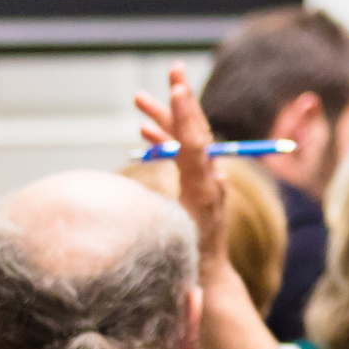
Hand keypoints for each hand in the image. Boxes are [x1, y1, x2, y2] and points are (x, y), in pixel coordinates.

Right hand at [129, 67, 228, 268]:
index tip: (179, 89)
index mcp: (205, 186)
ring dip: (164, 119)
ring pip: (182, 141)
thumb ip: (202, 198)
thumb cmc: (196, 259)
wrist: (208, 276)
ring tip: (140, 97)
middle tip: (175, 71)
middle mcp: (208, 179)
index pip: (196, 142)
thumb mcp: (196, 228)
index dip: (186, 116)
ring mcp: (202, 181)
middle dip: (182, 102)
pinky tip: (144, 128)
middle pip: (194, 132)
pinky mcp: (194, 186)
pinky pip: (179, 156)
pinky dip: (163, 140)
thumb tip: (208, 182)